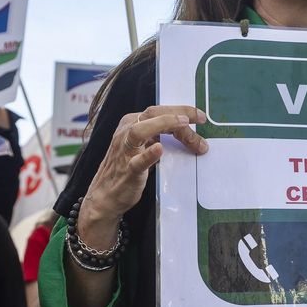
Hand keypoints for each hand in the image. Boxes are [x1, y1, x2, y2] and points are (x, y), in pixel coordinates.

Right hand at [84, 105, 208, 221]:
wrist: (106, 196)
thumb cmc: (127, 169)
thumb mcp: (144, 147)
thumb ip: (160, 138)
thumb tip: (189, 135)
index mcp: (131, 124)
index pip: (158, 111)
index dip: (181, 110)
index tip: (200, 116)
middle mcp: (126, 133)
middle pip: (152, 114)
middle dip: (178, 113)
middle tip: (201, 119)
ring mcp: (124, 151)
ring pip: (139, 131)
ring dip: (163, 124)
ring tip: (183, 124)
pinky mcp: (127, 171)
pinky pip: (136, 161)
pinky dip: (148, 155)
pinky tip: (159, 150)